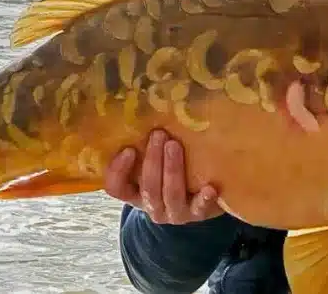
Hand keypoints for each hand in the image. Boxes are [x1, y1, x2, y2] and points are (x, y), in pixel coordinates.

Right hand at [103, 129, 223, 223]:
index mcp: (136, 195)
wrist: (202, 202)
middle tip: (159, 135)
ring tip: (175, 145)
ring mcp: (176, 213)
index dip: (118, 172)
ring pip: (171, 195)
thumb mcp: (155, 166)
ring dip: (172, 170)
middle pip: (148, 188)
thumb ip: (147, 150)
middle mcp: (153, 207)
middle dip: (153, 160)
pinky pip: (200, 208)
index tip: (128, 149)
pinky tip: (209, 188)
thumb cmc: (173, 175)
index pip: (117, 188)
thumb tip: (146, 113)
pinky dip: (203, 199)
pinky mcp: (199, 214)